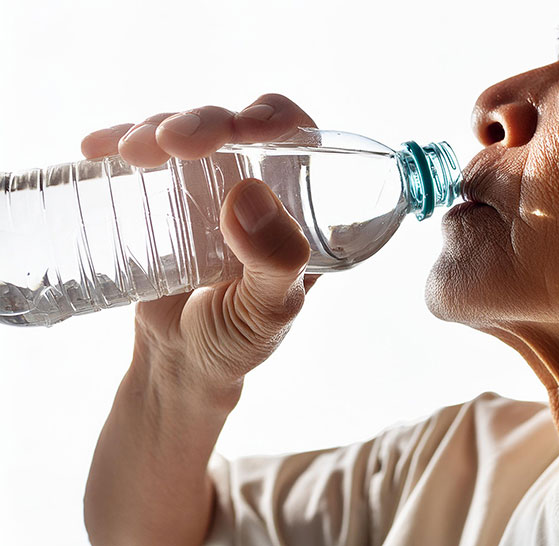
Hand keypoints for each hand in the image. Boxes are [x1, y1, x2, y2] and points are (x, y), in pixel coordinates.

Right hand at [81, 94, 319, 404]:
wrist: (179, 364)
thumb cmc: (236, 341)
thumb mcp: (268, 312)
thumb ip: (276, 262)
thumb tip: (249, 192)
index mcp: (298, 209)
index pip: (300, 142)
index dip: (277, 118)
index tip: (246, 127)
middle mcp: (257, 191)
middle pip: (238, 128)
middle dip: (205, 123)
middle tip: (171, 143)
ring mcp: (209, 190)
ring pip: (191, 133)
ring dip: (159, 128)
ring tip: (128, 153)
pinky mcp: (165, 198)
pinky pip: (147, 157)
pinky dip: (120, 141)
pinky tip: (97, 149)